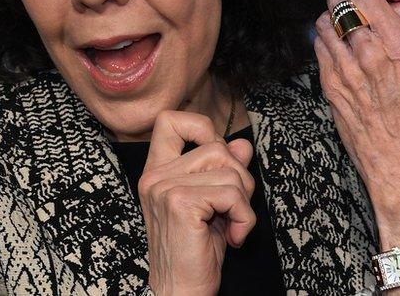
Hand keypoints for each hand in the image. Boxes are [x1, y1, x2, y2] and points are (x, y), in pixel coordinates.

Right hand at [138, 111, 255, 295]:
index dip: (202, 128)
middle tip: (233, 209)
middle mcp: (155, 177)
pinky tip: (234, 236)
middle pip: (217, 146)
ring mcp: (164, 188)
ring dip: (244, 201)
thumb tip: (242, 144)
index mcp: (158, 172)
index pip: (170, 121)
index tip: (218, 157)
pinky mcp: (180, 203)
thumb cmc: (197, 251)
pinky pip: (231, 193)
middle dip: (240, 177)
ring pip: (229, 170)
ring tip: (233, 225)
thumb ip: (225, 170)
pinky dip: (245, 216)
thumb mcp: (215, 204)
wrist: (182, 292)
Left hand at [312, 0, 399, 217]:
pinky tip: (347, 58)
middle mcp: (367, 51)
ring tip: (355, 40)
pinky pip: (319, 48)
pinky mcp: (329, 85)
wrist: (399, 162)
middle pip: (338, 2)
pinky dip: (328, 44)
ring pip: (324, 23)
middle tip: (360, 13)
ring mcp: (344, 69)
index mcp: (397, 41)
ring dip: (335, 23)